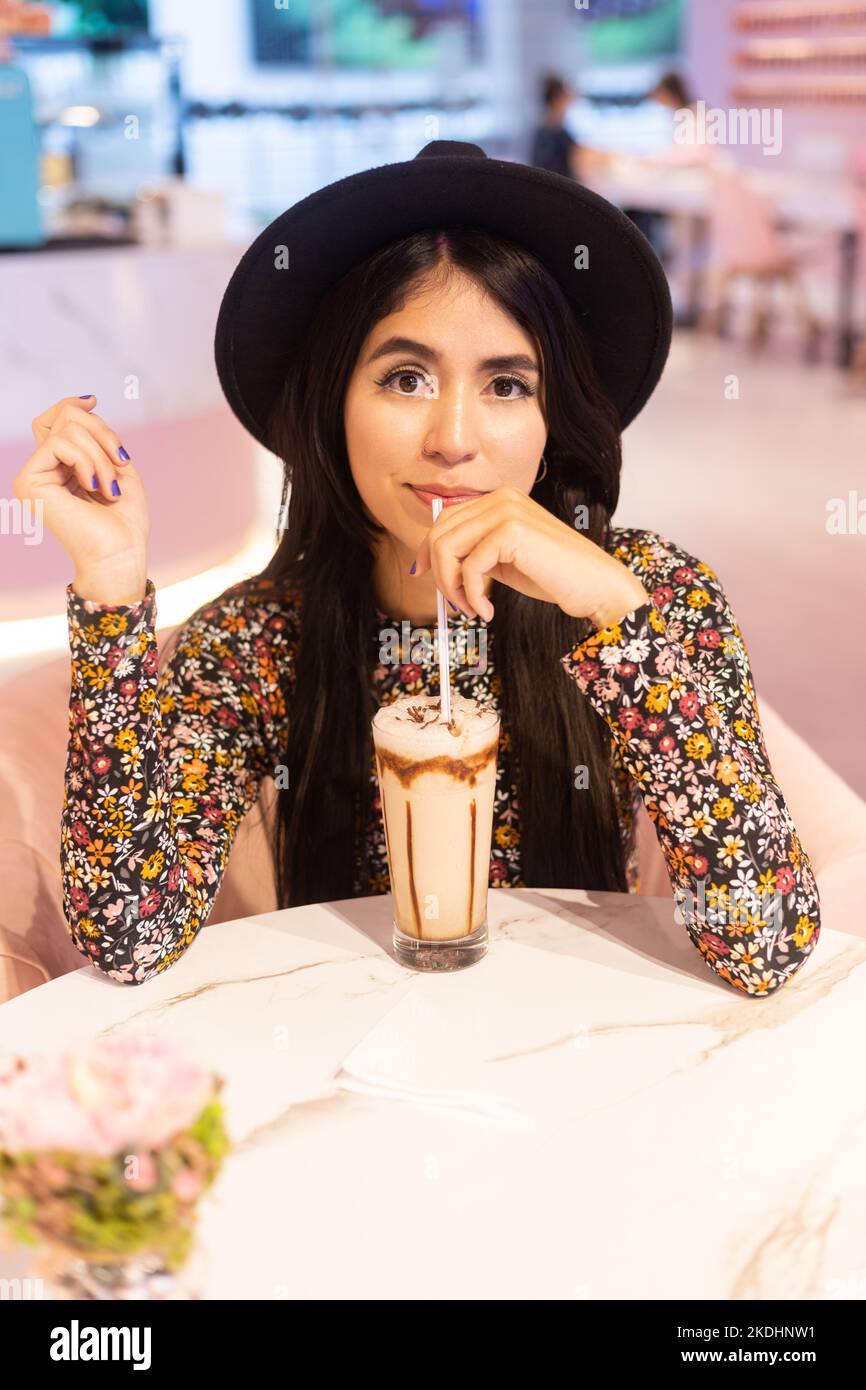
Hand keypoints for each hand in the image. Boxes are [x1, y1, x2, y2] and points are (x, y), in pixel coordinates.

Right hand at [12, 395, 149, 599]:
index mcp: (60, 468)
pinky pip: (58, 443)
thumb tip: (85, 401)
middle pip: (63, 417)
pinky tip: (95, 487)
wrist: (120, 552)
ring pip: (66, 429)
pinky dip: (87, 461)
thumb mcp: (116, 465)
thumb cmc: (124, 520)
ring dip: (100, 455)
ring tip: (110, 487)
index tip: (94, 401)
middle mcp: (42, 470)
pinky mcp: (28, 482)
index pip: (55, 420)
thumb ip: (97, 435)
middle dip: (101, 433)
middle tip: (120, 462)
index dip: (71, 404)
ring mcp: (32, 476)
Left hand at [410, 485, 650, 629]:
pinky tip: (488, 611)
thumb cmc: (553, 575)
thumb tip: (431, 562)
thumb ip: (474, 552)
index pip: (446, 518)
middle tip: (456, 604)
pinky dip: (472, 595)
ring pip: (448, 548)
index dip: (428, 549)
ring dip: (453, 587)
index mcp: (499, 499)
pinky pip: (470, 567)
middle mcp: (501, 498)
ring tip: (472, 609)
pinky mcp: (511, 531)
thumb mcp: (503, 559)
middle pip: (441, 532)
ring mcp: (506, 510)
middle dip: (440, 574)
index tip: (423, 574)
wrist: (594, 585)